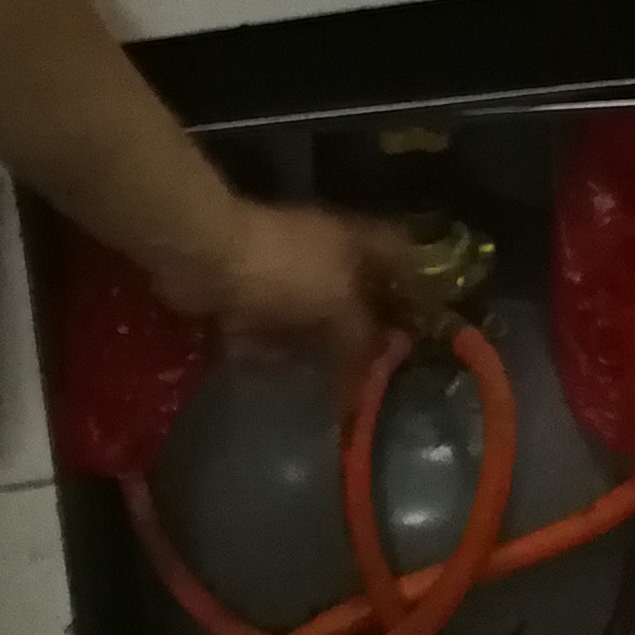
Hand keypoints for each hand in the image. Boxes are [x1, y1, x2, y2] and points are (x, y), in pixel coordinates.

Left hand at [180, 200, 420, 374]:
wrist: (206, 258)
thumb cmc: (284, 269)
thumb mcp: (338, 302)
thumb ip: (361, 336)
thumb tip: (370, 371)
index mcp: (354, 244)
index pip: (401, 256)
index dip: (419, 286)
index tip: (428, 326)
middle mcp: (324, 257)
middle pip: (357, 295)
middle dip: (367, 331)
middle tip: (380, 374)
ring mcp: (284, 278)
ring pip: (312, 318)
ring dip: (319, 349)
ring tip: (334, 390)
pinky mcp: (249, 300)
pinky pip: (270, 334)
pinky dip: (274, 355)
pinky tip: (283, 380)